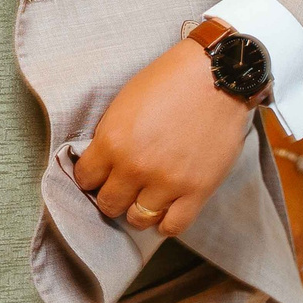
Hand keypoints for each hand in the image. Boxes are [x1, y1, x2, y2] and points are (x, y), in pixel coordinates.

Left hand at [73, 39, 254, 238]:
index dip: (91, 176)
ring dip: (138, 210)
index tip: (99, 174)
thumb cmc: (169, 81)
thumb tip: (103, 162)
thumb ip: (111, 136)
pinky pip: (173, 226)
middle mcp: (135, 167)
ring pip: (138, 219)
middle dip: (112, 196)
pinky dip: (166, 222)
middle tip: (123, 186)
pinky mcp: (197, 190)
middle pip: (109, 204)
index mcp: (112, 141)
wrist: (216, 76)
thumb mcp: (125, 102)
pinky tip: (166, 208)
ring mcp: (167, 182)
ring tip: (145, 197)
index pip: (85, 179)